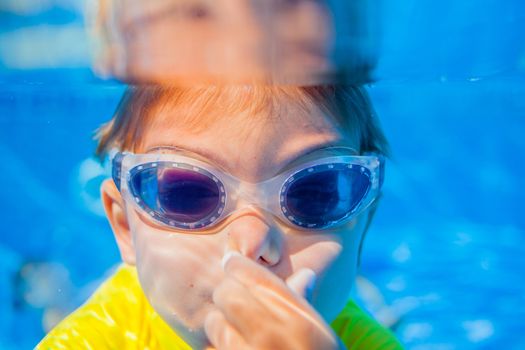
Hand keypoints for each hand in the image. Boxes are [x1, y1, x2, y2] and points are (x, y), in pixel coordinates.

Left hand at [204, 251, 343, 349]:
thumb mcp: (321, 337)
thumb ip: (304, 305)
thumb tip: (305, 274)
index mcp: (297, 321)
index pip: (253, 275)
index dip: (237, 265)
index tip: (231, 263)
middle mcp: (270, 336)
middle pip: (227, 293)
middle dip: (228, 294)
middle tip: (234, 300)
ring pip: (213, 322)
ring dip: (220, 325)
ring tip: (236, 333)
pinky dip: (218, 349)